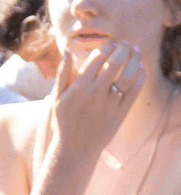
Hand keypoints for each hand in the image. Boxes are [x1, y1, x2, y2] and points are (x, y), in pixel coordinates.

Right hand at [50, 42, 144, 156]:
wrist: (75, 148)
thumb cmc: (64, 122)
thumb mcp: (56, 98)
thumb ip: (62, 75)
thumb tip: (67, 52)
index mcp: (79, 87)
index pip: (97, 58)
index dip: (107, 48)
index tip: (111, 45)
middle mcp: (96, 93)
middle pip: (115, 62)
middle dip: (123, 49)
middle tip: (126, 44)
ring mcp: (110, 103)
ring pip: (128, 74)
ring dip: (135, 59)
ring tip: (136, 52)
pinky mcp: (121, 112)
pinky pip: (135, 90)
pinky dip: (140, 76)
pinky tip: (139, 69)